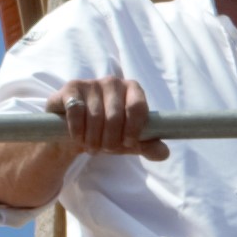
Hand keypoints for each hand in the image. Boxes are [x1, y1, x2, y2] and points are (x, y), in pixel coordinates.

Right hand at [47, 74, 166, 159]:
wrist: (73, 131)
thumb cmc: (106, 133)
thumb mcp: (127, 141)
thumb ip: (147, 145)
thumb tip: (164, 154)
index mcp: (133, 89)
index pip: (138, 107)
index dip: (133, 129)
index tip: (127, 144)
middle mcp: (113, 82)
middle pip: (116, 115)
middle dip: (111, 139)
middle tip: (105, 149)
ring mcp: (91, 83)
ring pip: (95, 116)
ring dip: (93, 138)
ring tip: (92, 147)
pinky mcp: (71, 89)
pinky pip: (76, 111)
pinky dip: (78, 130)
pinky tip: (78, 138)